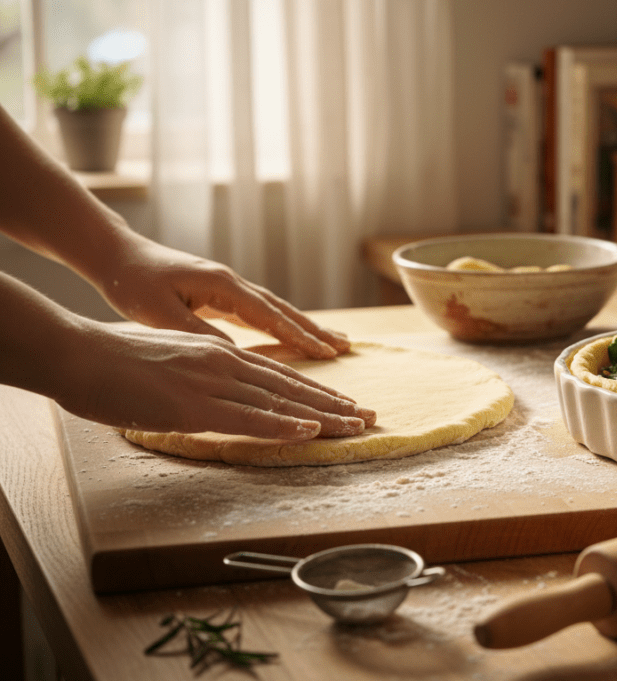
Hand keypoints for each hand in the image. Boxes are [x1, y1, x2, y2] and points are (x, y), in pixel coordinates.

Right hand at [57, 322, 374, 438]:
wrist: (80, 353)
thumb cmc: (116, 361)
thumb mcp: (173, 362)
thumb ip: (202, 376)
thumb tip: (217, 391)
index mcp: (221, 354)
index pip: (280, 376)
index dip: (316, 392)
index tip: (345, 404)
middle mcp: (226, 363)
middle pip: (292, 388)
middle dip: (334, 405)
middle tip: (370, 417)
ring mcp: (212, 383)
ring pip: (280, 402)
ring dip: (323, 416)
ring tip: (357, 426)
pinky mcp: (194, 405)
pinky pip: (248, 418)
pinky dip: (282, 425)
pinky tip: (309, 431)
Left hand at [97, 234, 348, 358]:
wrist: (115, 254)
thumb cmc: (132, 283)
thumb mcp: (161, 313)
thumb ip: (199, 332)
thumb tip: (235, 356)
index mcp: (223, 285)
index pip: (270, 314)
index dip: (300, 335)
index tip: (327, 351)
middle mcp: (232, 283)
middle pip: (283, 309)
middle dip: (315, 329)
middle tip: (346, 346)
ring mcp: (228, 287)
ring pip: (275, 309)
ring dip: (305, 326)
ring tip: (332, 341)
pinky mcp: (220, 294)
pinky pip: (260, 312)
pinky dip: (282, 324)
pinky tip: (293, 335)